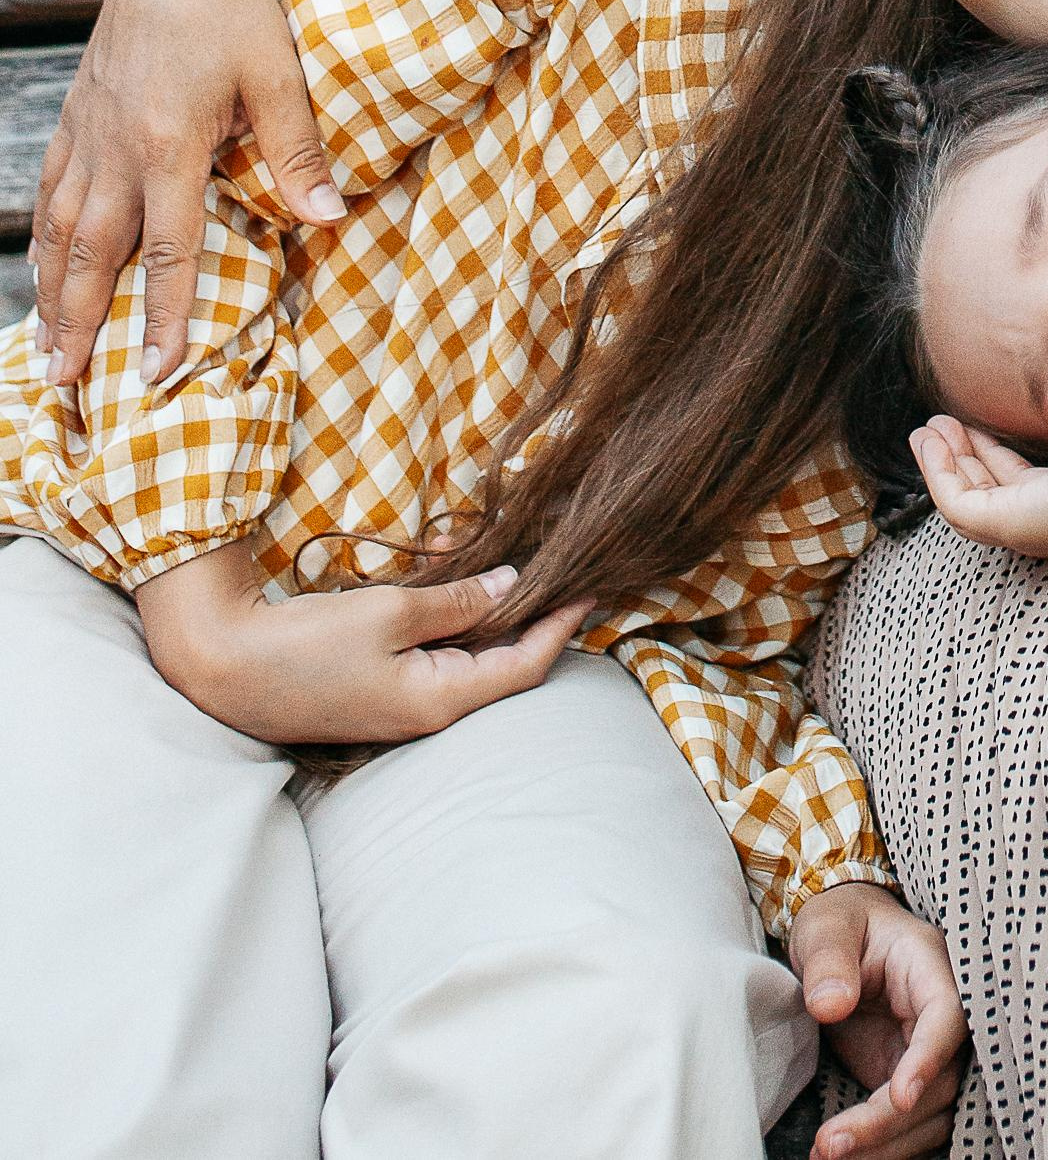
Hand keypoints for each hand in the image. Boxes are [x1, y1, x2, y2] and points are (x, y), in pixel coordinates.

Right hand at [35, 0, 340, 392]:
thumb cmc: (238, 10)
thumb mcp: (279, 77)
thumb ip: (298, 153)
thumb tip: (330, 218)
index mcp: (170, 144)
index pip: (166, 250)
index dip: (160, 315)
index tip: (156, 372)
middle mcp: (118, 147)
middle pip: (91, 254)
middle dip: (78, 324)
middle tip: (66, 386)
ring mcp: (90, 132)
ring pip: (60, 227)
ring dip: (50, 292)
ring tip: (44, 351)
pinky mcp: (78, 115)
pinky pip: (50, 188)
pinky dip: (41, 235)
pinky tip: (41, 266)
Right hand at [137, 542, 588, 744]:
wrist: (225, 668)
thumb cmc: (308, 645)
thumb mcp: (390, 614)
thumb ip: (457, 603)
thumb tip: (510, 587)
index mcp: (439, 701)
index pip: (524, 667)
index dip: (561, 626)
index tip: (594, 588)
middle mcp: (427, 711)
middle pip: (501, 664)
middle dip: (532, 615)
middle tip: (560, 567)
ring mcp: (401, 704)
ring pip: (468, 655)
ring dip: (491, 612)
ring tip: (512, 565)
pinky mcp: (377, 689)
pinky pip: (435, 654)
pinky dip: (454, 619)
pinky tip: (457, 583)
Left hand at [791, 883, 963, 1159]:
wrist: (843, 940)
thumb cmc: (840, 923)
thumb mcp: (827, 927)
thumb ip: (828, 959)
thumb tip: (830, 1005)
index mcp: (933, 967)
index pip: (948, 1016)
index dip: (930, 1059)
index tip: (900, 1097)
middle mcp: (943, 1016)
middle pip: (941, 1081)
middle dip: (889, 1121)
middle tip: (832, 1144)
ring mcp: (930, 1053)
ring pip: (931, 1114)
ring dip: (885, 1144)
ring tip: (825, 1155)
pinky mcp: (910, 1079)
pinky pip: (909, 1123)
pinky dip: (880, 1146)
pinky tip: (838, 1155)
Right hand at [908, 414, 1047, 557]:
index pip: (1016, 485)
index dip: (988, 454)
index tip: (971, 424)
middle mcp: (1045, 525)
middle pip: (984, 494)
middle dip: (957, 457)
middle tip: (937, 423)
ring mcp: (1027, 529)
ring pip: (963, 501)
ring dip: (939, 464)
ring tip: (925, 428)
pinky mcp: (1010, 522)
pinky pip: (954, 504)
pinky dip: (936, 474)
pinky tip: (928, 439)